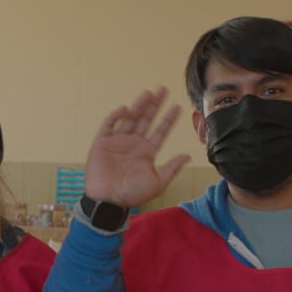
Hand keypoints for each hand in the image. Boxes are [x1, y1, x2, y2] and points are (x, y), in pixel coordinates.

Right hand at [85, 86, 190, 208]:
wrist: (107, 201)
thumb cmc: (132, 195)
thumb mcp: (157, 183)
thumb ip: (172, 168)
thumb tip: (188, 156)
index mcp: (146, 152)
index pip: (160, 131)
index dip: (168, 119)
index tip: (178, 107)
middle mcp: (133, 144)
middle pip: (146, 119)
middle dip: (155, 105)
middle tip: (163, 90)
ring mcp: (117, 141)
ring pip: (130, 118)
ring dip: (139, 105)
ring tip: (148, 93)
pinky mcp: (102, 142)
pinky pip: (109, 124)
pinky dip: (116, 116)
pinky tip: (126, 109)